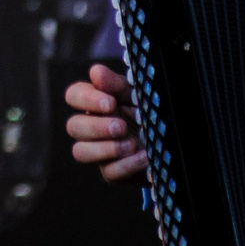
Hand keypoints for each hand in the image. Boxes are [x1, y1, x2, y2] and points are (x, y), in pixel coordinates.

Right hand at [65, 62, 146, 181]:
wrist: (170, 141)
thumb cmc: (147, 111)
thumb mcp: (135, 94)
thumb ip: (115, 83)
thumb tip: (95, 72)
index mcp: (94, 103)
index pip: (73, 96)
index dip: (86, 100)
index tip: (110, 103)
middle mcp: (91, 127)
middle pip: (73, 126)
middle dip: (96, 127)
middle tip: (120, 127)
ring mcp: (99, 151)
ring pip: (80, 152)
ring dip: (105, 148)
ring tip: (131, 144)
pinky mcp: (112, 173)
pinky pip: (109, 173)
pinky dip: (127, 164)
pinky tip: (144, 157)